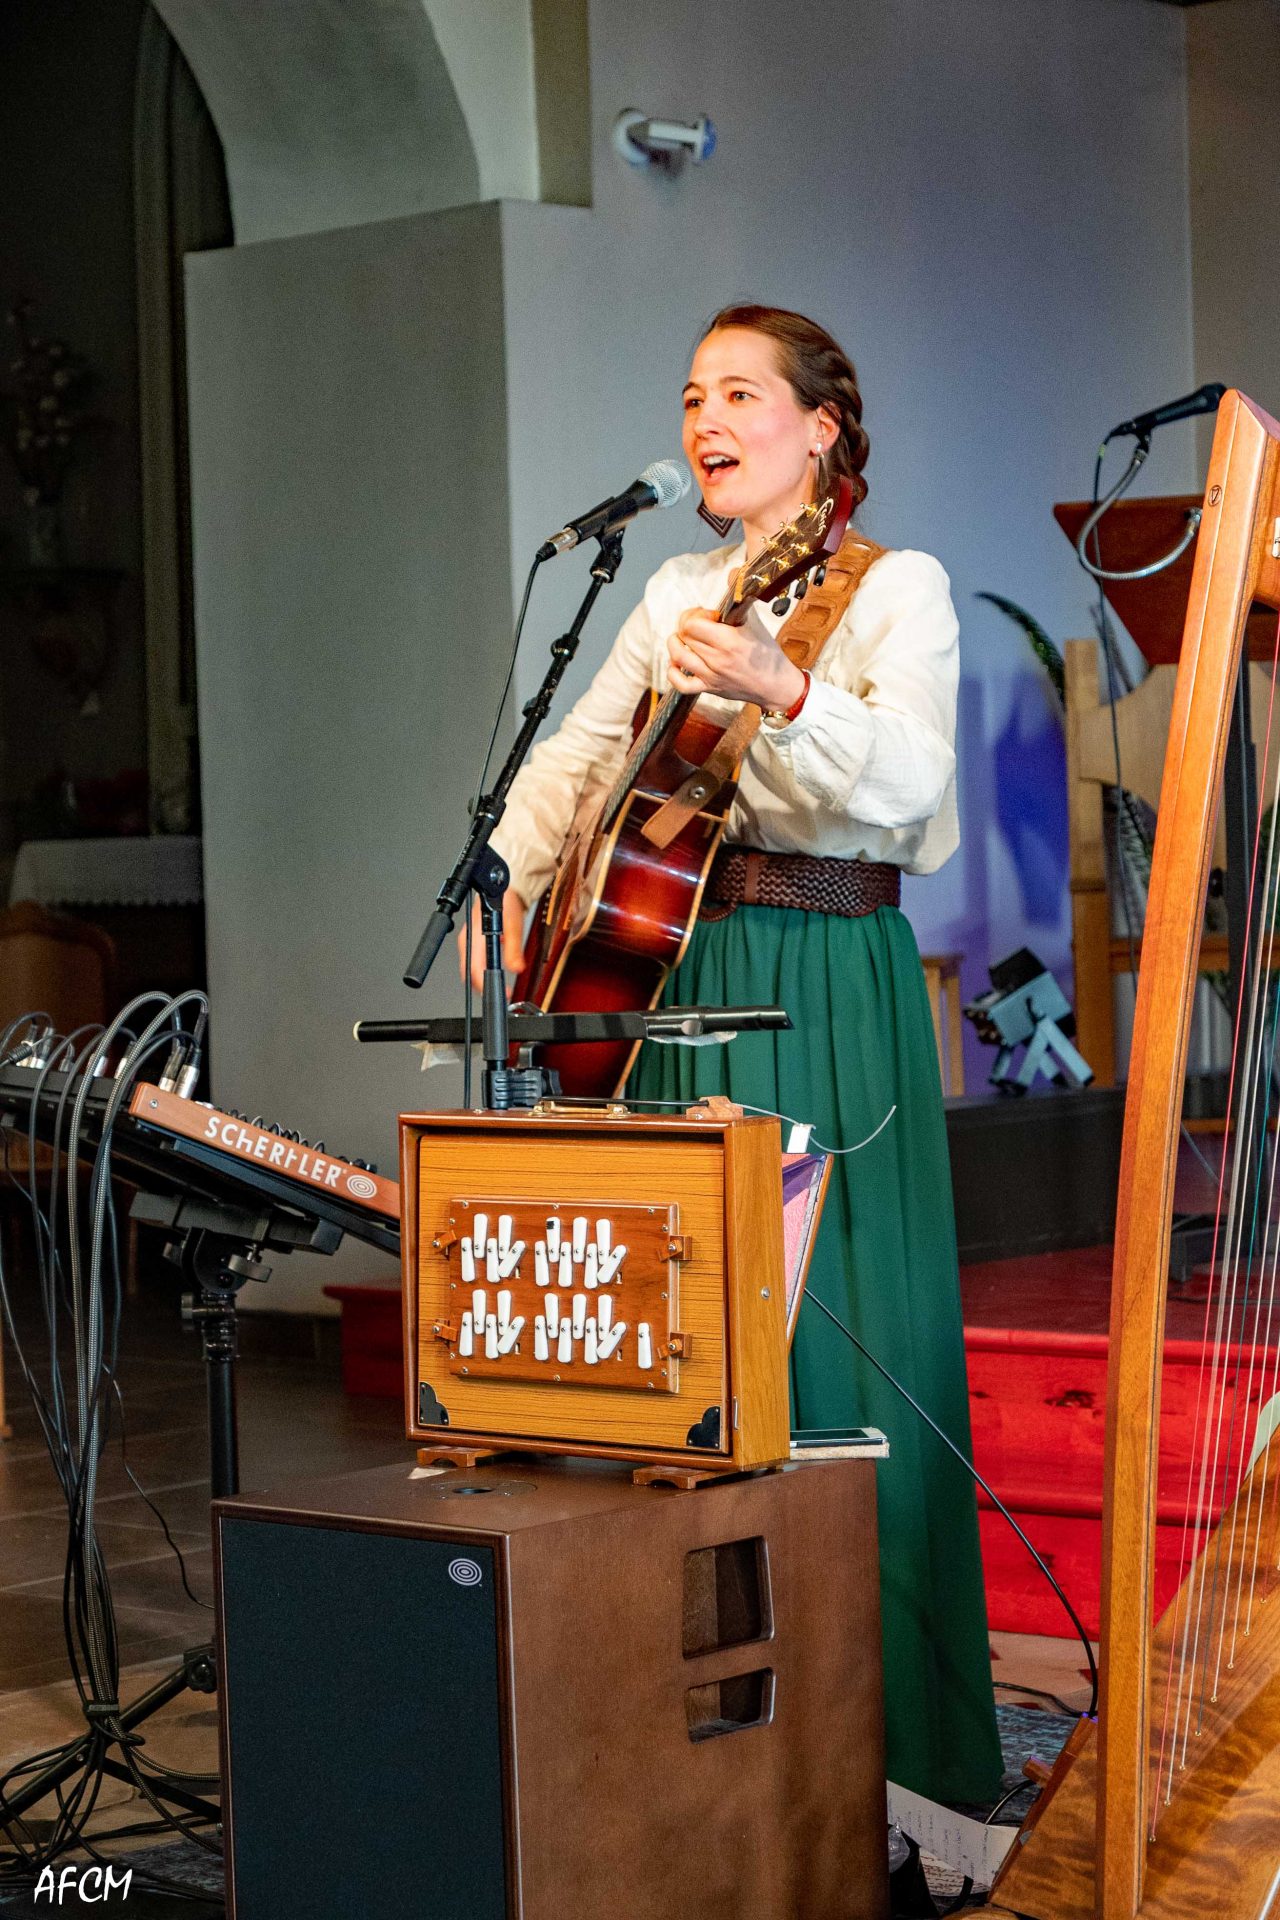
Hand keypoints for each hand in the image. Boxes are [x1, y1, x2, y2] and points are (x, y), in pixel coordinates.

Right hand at [457, 886, 526, 992]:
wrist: (503, 891)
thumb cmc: (506, 902)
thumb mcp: (513, 925)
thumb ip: (514, 948)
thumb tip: (516, 968)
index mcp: (474, 936)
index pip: (473, 969)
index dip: (485, 984)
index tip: (501, 992)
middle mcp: (468, 941)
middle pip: (469, 973)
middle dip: (483, 987)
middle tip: (502, 994)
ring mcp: (469, 943)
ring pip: (471, 969)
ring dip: (483, 981)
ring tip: (500, 988)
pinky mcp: (473, 944)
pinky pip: (474, 963)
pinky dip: (483, 972)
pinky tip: (495, 974)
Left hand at [667, 606, 807, 709]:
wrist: (776, 684)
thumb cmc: (767, 653)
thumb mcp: (755, 622)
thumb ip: (740, 598)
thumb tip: (734, 573)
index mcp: (729, 640)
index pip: (693, 623)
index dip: (696, 615)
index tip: (709, 616)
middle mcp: (718, 659)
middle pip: (684, 636)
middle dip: (687, 625)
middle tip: (699, 624)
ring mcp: (711, 675)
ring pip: (679, 656)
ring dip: (676, 643)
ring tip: (684, 638)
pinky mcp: (709, 688)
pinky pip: (681, 684)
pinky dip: (673, 672)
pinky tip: (677, 662)